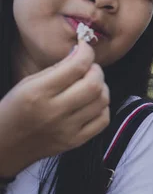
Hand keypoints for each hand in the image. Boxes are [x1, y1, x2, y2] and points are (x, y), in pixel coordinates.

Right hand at [0, 40, 109, 176]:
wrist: (5, 145)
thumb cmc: (15, 110)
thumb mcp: (27, 83)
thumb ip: (56, 69)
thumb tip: (80, 53)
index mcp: (39, 93)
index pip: (76, 67)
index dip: (87, 53)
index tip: (85, 48)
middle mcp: (55, 111)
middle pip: (94, 85)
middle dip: (97, 71)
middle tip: (90, 68)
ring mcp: (68, 129)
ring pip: (102, 101)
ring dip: (102, 88)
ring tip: (91, 85)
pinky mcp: (76, 141)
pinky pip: (103, 120)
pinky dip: (102, 107)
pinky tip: (92, 103)